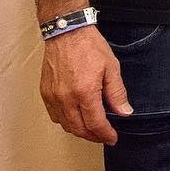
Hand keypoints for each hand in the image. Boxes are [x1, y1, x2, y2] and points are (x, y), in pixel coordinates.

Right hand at [40, 26, 132, 143]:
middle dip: (93, 136)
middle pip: (78, 129)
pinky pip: (54, 116)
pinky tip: (75, 118)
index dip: (105, 134)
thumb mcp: (111, 67)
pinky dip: (65, 122)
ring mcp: (53, 96)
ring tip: (92, 130)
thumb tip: (124, 112)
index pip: (95, 123)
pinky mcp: (45, 93)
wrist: (67, 32)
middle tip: (104, 136)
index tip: (112, 138)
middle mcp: (66, 98)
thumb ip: (117, 93)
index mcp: (85, 92)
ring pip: (65, 125)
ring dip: (79, 131)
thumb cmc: (90, 47)